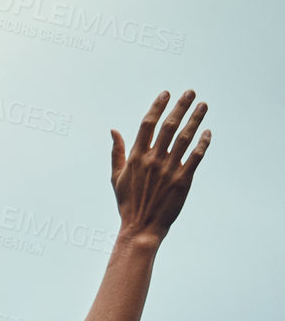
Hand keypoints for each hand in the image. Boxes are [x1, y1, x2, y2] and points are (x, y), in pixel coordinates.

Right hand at [110, 89, 209, 248]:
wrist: (141, 227)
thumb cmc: (128, 202)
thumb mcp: (117, 176)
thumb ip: (117, 152)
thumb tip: (113, 130)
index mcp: (136, 157)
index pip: (148, 124)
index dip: (158, 106)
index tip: (166, 93)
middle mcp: (153, 160)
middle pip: (169, 126)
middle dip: (180, 106)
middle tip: (190, 92)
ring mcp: (168, 169)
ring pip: (185, 138)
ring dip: (195, 119)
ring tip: (203, 105)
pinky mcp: (183, 180)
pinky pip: (196, 156)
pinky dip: (203, 143)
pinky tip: (208, 132)